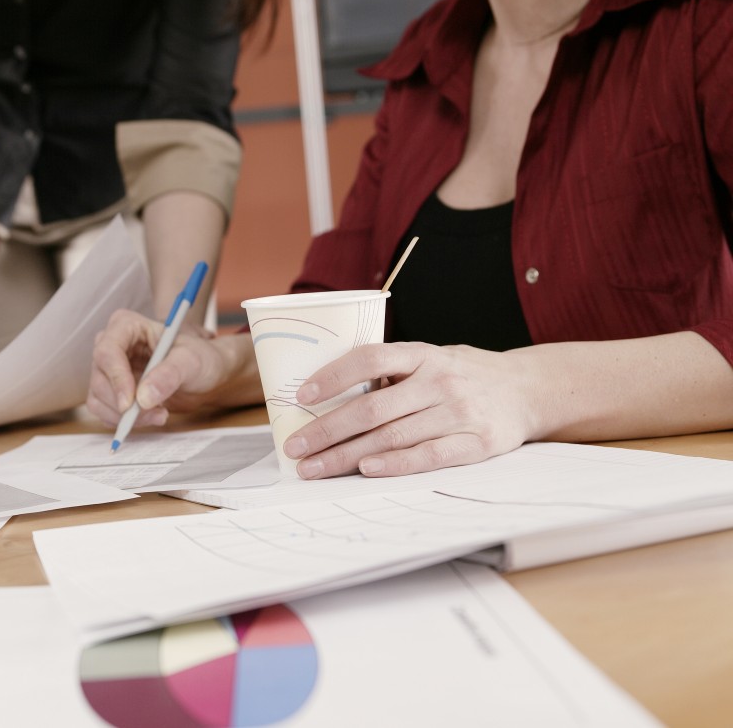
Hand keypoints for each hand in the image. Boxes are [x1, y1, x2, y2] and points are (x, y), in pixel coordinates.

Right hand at [86, 309, 248, 428]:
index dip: (116, 378)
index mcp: (127, 326)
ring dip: (124, 416)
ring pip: (98, 397)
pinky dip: (122, 421)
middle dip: (123, 404)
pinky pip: (102, 410)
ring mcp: (108, 369)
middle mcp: (112, 345)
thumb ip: (169, 375)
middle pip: (99, 377)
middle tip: (155, 414)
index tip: (131, 403)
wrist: (204, 376)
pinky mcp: (109, 389)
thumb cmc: (199, 358)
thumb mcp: (191, 361)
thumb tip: (143, 398)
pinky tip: (150, 416)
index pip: (107, 351)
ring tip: (160, 415)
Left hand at [283, 342, 537, 478]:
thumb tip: (326, 397)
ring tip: (315, 468)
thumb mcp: (430, 359)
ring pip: (393, 436)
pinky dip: (394, 464)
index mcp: (422, 355)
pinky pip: (428, 456)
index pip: (369, 359)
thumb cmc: (463, 375)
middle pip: (373, 408)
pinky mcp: (476, 443)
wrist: (529, 389)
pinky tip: (365, 469)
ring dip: (347, 455)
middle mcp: (439, 380)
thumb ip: (390, 373)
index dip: (333, 377)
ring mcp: (459, 412)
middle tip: (295, 448)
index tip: (301, 397)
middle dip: (327, 430)